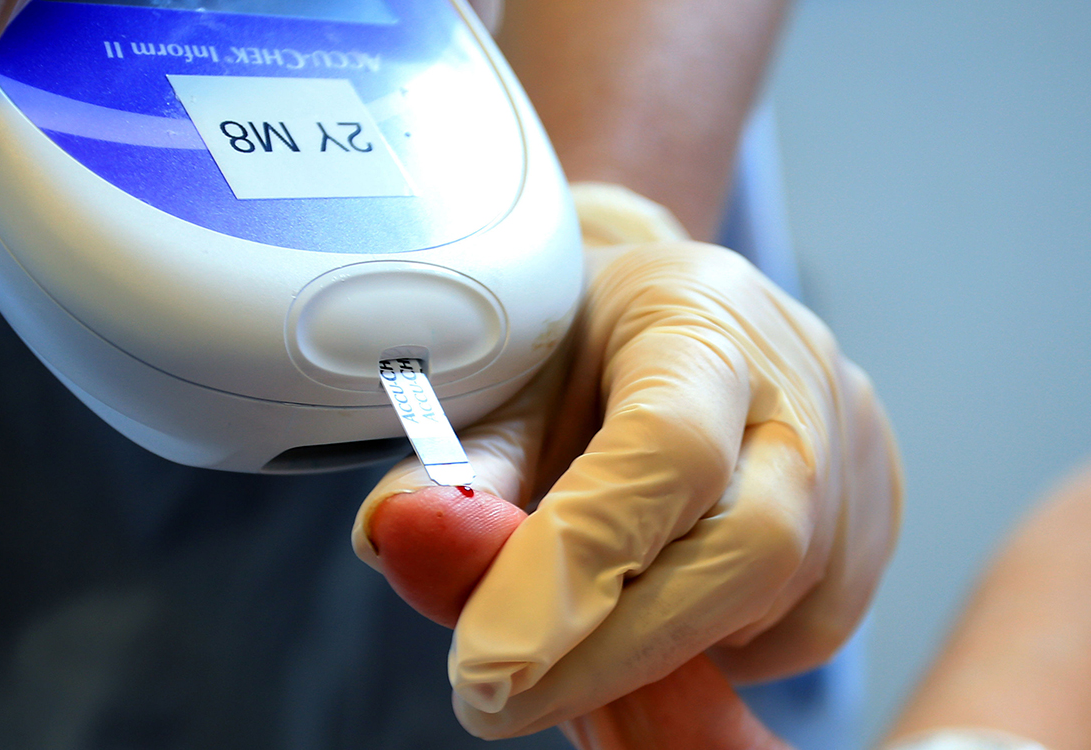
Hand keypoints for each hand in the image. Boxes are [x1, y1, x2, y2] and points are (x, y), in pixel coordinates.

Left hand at [354, 183, 901, 737]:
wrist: (658, 310)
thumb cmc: (574, 342)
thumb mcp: (502, 378)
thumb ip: (456, 465)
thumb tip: (399, 537)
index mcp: (699, 312)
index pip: (665, 450)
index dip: (576, 566)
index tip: (482, 663)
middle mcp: (801, 378)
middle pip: (751, 545)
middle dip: (618, 650)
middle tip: (499, 701)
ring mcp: (855, 448)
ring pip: (785, 602)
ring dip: (663, 651)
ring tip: (565, 641)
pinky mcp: (874, 514)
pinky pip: (810, 626)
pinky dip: (720, 647)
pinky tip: (653, 614)